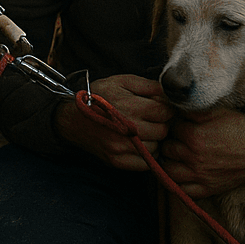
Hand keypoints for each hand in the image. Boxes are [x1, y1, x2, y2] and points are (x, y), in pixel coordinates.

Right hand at [57, 73, 172, 170]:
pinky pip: (146, 162)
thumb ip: (150, 86)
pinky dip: (147, 153)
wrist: (73, 118)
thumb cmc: (100, 96)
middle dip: (161, 122)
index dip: (166, 107)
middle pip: (163, 130)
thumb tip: (171, 94)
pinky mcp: (117, 162)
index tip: (160, 106)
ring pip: (157, 147)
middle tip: (151, 117)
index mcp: (130, 107)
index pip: (166, 112)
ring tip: (143, 129)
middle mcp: (126, 130)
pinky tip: (139, 142)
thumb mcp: (123, 81)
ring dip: (154, 139)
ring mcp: (121, 148)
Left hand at [160, 108, 244, 198]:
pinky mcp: (206, 190)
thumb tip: (174, 107)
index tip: (181, 124)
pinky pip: (181, 190)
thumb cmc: (242, 130)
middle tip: (179, 139)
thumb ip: (193, 109)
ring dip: (169, 161)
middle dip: (170, 141)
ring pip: (168, 171)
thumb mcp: (218, 112)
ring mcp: (199, 177)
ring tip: (177, 155)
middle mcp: (194, 158)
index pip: (171, 128)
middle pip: (166, 149)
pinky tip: (183, 172)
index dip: (175, 124)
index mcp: (195, 136)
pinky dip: (178, 182)